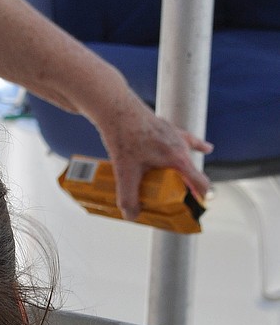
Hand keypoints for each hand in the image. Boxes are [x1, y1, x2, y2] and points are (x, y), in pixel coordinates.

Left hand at [95, 94, 211, 219]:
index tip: (196, 211)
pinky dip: (196, 146)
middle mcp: (181, 146)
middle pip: (190, 175)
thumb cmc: (124, 136)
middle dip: (183, 192)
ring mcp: (176, 136)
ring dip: (183, 175)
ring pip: (186, 160)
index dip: (200, 198)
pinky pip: (188, 140)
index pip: (199, 182)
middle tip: (171, 206)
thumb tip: (132, 216)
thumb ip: (128, 197)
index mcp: (177, 158)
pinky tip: (207, 149)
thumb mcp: (124, 173)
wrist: (117, 109)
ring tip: (179, 189)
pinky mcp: (169, 129)